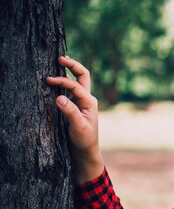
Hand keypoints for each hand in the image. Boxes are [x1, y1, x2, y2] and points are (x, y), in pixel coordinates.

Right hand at [46, 56, 103, 182]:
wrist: (85, 150)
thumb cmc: (84, 139)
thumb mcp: (78, 127)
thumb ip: (69, 112)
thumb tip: (58, 97)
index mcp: (89, 102)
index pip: (75, 85)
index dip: (62, 81)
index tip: (48, 81)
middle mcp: (87, 99)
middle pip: (82, 76)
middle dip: (73, 65)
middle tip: (60, 58)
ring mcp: (81, 101)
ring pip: (77, 81)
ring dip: (68, 71)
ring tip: (56, 63)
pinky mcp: (74, 106)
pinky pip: (69, 90)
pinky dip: (63, 82)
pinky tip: (53, 80)